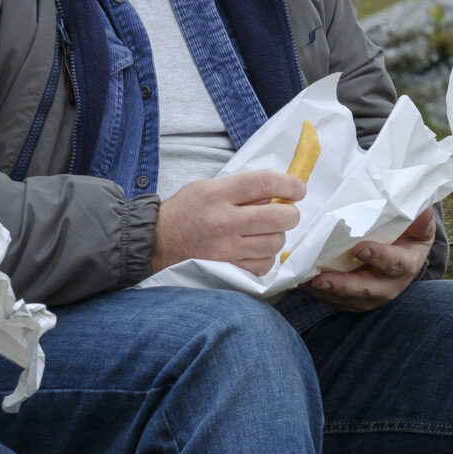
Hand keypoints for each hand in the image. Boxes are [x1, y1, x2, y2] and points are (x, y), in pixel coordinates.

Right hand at [150, 170, 306, 275]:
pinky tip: (256, 250)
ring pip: (275, 243)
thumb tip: (276, 195)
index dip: (289, 184)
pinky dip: (266, 257)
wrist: (154, 244)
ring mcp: (226, 249)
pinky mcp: (227, 270)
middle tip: (287, 214)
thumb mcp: (206, 189)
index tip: (298, 189)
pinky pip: (264, 265)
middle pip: (279, 217)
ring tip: (265, 233)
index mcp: (217, 194)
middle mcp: (223, 222)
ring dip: (277, 236)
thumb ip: (240, 189)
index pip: (264, 183)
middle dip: (291, 214)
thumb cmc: (183, 213)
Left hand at [305, 208, 435, 311]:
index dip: (379, 257)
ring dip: (327, 292)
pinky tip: (302, 283)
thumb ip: (420, 218)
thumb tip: (423, 208)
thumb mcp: (420, 226)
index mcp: (407, 264)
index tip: (360, 249)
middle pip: (368, 290)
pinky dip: (318, 294)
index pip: (395, 263)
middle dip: (345, 286)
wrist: (404, 256)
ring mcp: (371, 296)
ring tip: (306, 282)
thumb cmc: (409, 236)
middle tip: (323, 279)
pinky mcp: (354, 300)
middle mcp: (389, 285)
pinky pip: (335, 300)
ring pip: (348, 299)